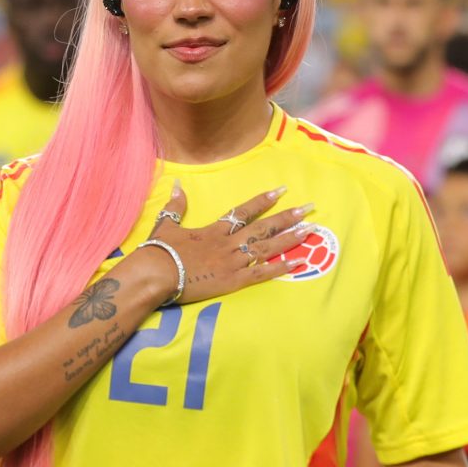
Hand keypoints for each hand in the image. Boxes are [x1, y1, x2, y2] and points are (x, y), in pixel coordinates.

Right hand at [140, 184, 318, 305]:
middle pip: (264, 227)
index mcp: (215, 230)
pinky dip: (281, 267)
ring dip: (291, 238)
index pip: (244, 211)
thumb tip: (178, 186)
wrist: (155, 274)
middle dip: (288, 217)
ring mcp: (233, 262)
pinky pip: (262, 273)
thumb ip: (176, 206)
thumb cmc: (158, 252)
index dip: (263, 201)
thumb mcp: (165, 225)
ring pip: (268, 247)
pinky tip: (299, 262)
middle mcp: (229, 243)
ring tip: (311, 230)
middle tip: (310, 208)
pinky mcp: (233, 280)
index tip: (282, 191)